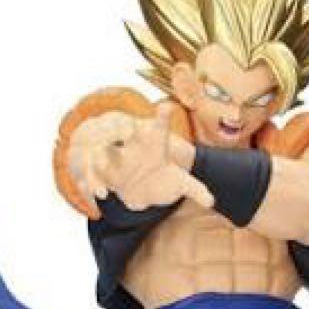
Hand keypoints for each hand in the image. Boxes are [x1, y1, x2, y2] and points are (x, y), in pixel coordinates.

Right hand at [71, 105, 212, 211]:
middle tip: (126, 130)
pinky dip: (95, 180)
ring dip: (105, 158)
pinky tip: (101, 195)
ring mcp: (117, 157)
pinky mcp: (106, 171)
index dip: (163, 117)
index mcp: (155, 143)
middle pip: (125, 131)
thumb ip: (195, 190)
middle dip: (122, 128)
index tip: (167, 107)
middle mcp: (134, 145)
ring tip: (106, 169)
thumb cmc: (164, 178)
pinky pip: (95, 170)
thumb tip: (212, 202)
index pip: (160, 127)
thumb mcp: (180, 183)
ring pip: (107, 151)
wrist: (143, 189)